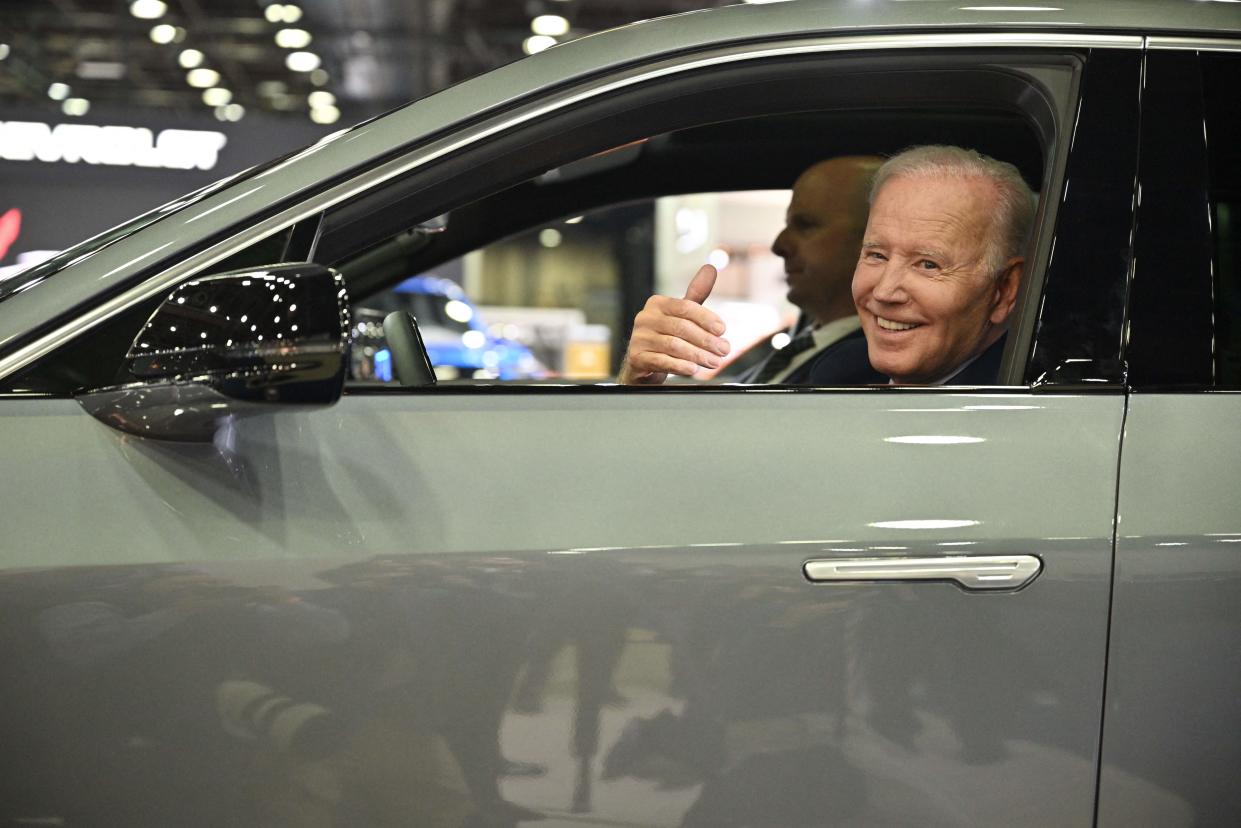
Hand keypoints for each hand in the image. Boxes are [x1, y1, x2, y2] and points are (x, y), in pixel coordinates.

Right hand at [618, 264, 730, 384]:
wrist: (642, 363)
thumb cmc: (665, 336)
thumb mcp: (681, 315)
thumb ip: (696, 295)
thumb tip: (710, 268)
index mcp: (657, 304)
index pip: (685, 307)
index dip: (707, 318)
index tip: (722, 330)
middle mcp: (645, 318)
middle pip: (682, 328)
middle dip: (707, 340)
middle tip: (724, 350)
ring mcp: (639, 338)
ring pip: (674, 346)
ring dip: (698, 355)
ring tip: (715, 362)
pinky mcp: (636, 358)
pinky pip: (661, 361)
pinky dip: (680, 366)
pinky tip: (693, 369)